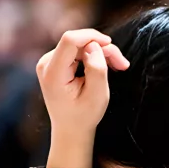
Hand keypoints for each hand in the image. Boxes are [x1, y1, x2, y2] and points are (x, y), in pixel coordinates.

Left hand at [37, 28, 129, 167]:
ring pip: (80, 44)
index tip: (110, 45)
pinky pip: (77, 50)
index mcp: (52, 74)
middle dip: (102, 48)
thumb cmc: (84, 116)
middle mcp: (46, 64)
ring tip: (118, 67)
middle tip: (122, 64)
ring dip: (101, 52)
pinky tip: (106, 66)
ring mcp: (48, 62)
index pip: (70, 40)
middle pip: (77, 42)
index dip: (91, 37)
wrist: (70, 129)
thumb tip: (94, 46)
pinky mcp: (55, 62)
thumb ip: (97, 68)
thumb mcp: (97, 95)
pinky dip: (93, 55)